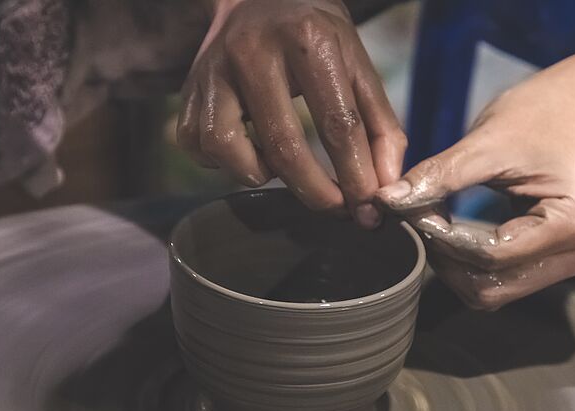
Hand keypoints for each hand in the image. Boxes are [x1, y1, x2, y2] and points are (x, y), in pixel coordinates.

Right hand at [177, 0, 405, 226]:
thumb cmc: (315, 38)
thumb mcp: (358, 67)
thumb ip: (380, 127)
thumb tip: (387, 189)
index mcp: (308, 40)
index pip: (338, 123)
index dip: (356, 175)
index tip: (368, 208)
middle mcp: (253, 50)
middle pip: (284, 146)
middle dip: (316, 192)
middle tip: (335, 208)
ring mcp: (213, 69)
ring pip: (227, 149)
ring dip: (261, 174)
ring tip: (282, 167)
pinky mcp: (187, 89)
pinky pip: (198, 147)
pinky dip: (226, 163)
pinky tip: (250, 152)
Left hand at [376, 53, 574, 309]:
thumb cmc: (545, 112)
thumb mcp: (488, 142)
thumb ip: (439, 177)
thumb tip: (387, 201)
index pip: (490, 256)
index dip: (444, 240)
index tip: (412, 210)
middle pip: (493, 287)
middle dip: (448, 259)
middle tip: (420, 219)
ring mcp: (574, 263)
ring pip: (495, 290)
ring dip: (457, 265)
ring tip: (437, 223)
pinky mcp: (559, 262)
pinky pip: (504, 279)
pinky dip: (473, 262)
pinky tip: (456, 231)